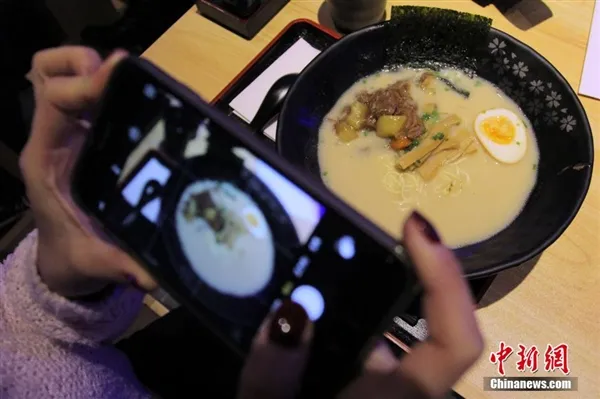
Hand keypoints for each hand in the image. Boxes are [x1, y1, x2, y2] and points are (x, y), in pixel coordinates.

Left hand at [20, 46, 156, 297]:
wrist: (65, 258)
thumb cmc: (74, 255)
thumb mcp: (93, 262)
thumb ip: (119, 265)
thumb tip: (154, 276)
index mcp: (48, 158)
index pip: (54, 100)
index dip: (85, 82)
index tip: (121, 74)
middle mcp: (54, 136)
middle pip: (51, 73)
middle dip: (91, 66)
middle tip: (135, 78)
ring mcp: (69, 130)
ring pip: (61, 72)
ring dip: (96, 67)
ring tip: (137, 83)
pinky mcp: (87, 131)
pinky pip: (83, 88)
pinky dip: (103, 80)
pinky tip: (136, 97)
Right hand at [237, 211, 483, 398]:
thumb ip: (274, 377)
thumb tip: (291, 311)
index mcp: (396, 397)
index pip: (455, 338)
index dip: (446, 278)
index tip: (415, 227)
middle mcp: (399, 392)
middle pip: (410, 322)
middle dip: (379, 273)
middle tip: (334, 234)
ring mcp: (378, 391)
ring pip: (374, 335)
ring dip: (343, 298)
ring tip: (298, 261)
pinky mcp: (360, 390)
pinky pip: (353, 350)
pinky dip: (328, 325)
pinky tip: (287, 312)